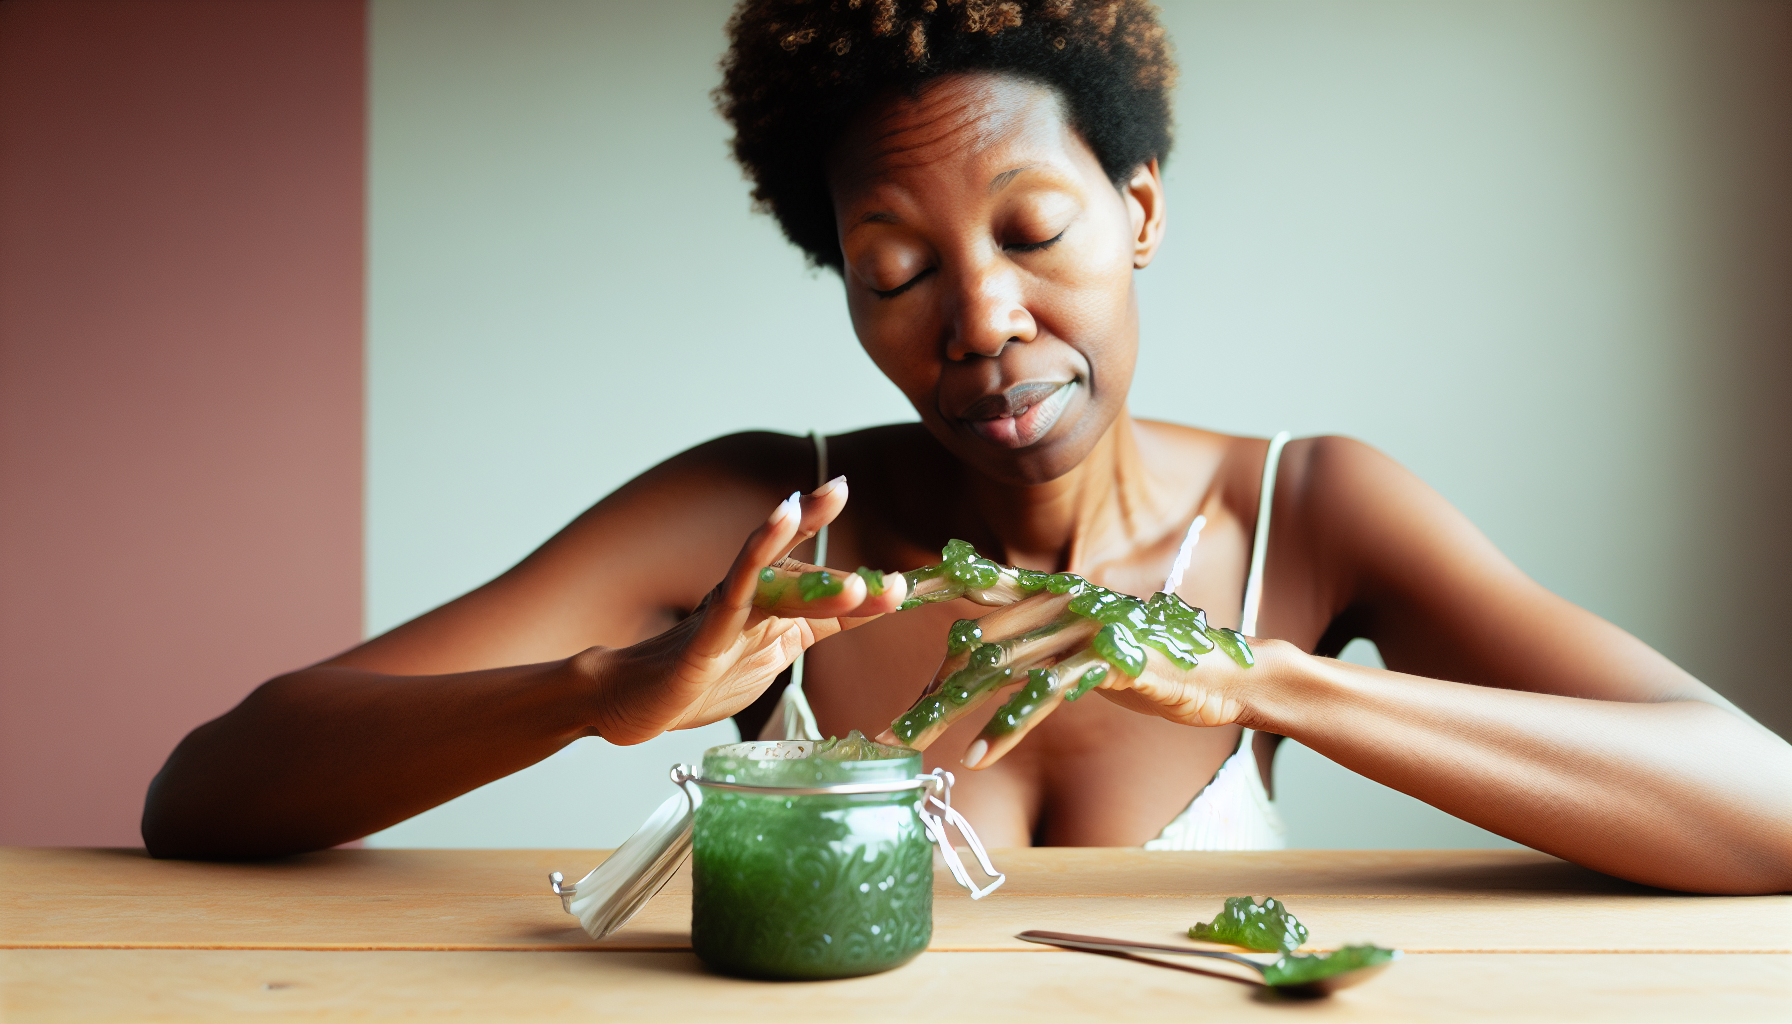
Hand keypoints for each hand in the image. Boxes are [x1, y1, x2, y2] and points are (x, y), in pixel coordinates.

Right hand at [584, 478, 906, 743]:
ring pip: (774, 584)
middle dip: (838, 563)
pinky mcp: (703, 636)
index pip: (820, 581)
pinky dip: (754, 561)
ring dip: (816, 584)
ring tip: (855, 584)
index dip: (860, 572)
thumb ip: (815, 627)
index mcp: (770, 604)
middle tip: (880, 559)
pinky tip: (772, 536)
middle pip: (797, 569)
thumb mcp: (773, 654)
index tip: (903, 570)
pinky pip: (732, 595)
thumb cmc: (699, 676)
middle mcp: (751, 596)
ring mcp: (726, 612)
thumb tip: (868, 602)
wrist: (631, 704)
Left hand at [873, 541, 1259, 767]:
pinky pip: (1045, 696)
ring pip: (1000, 671)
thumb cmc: (1143, 665)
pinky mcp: (1106, 661)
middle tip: (883, 729)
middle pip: (976, 643)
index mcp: (1050, 592)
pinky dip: (1009, 728)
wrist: (1221, 674)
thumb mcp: (1076, 652)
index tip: (875, 590)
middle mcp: (1061, 601)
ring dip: (950, 713)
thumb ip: (1025, 651)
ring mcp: (1083, 627)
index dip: (926, 583)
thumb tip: (965, 666)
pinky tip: (979, 755)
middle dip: (927, 689)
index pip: (975, 580)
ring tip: (909, 746)